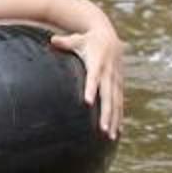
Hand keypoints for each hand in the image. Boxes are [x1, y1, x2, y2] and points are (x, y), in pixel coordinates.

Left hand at [52, 23, 124, 138]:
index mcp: (97, 63)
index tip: (87, 102)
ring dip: (114, 119)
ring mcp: (115, 81)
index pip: (93, 78)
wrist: (109, 37)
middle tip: (102, 129)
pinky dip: (119, 117)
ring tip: (110, 136)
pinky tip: (117, 132)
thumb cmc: (88, 40)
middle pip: (108, 96)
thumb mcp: (76, 39)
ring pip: (116, 103)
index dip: (90, 89)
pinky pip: (120, 103)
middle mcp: (108, 74)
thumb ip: (64, 42)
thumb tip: (51, 40)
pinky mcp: (119, 85)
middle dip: (106, 113)